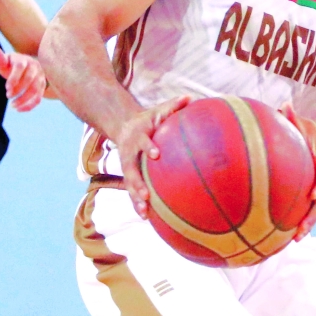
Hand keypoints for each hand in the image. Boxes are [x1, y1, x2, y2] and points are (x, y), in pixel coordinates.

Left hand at [0, 48, 46, 111]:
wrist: (27, 67)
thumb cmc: (12, 65)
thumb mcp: (6, 62)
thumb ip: (0, 59)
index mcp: (24, 60)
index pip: (20, 67)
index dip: (14, 78)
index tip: (7, 88)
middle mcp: (35, 67)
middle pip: (29, 79)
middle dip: (18, 90)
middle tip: (8, 96)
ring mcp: (41, 77)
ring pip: (35, 90)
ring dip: (24, 100)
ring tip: (12, 105)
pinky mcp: (43, 86)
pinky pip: (39, 98)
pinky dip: (29, 106)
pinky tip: (19, 109)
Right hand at [114, 97, 191, 217]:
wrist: (124, 126)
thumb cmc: (148, 119)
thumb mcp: (158, 111)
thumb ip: (174, 106)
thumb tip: (191, 98)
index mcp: (138, 136)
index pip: (143, 142)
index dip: (148, 147)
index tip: (156, 154)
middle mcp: (130, 153)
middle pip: (131, 170)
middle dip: (136, 183)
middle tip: (145, 195)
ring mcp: (127, 166)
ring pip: (129, 184)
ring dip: (135, 199)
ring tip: (144, 214)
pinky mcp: (128, 175)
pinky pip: (132, 190)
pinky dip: (137, 203)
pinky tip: (147, 218)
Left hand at [280, 103, 315, 240]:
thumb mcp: (310, 127)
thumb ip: (296, 119)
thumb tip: (283, 104)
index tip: (314, 194)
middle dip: (312, 216)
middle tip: (302, 230)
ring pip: (315, 212)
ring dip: (306, 226)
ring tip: (295, 241)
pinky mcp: (315, 199)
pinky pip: (307, 213)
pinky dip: (299, 223)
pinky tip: (284, 236)